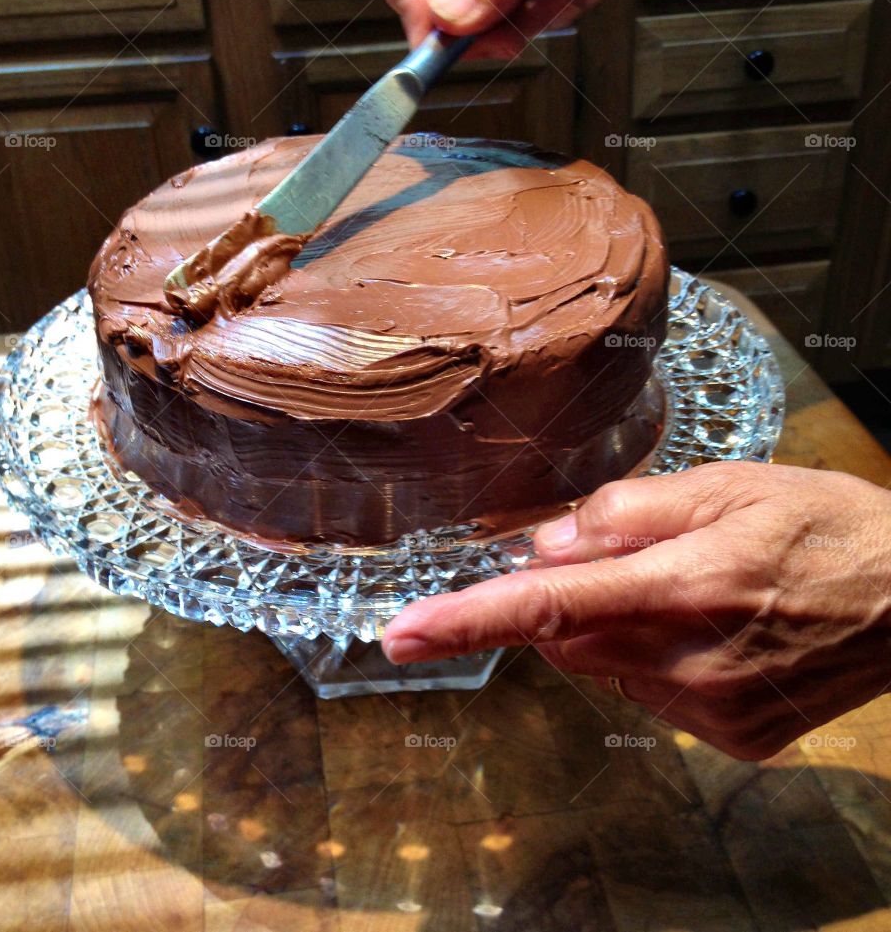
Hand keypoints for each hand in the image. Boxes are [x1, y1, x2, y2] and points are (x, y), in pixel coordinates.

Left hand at [382, 462, 890, 759]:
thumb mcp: (727, 483)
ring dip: (621, 629)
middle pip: (570, 639)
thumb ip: (627, 510)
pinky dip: (659, 661)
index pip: (546, 607)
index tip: (401, 636)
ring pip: (609, 669)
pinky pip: (654, 697)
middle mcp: (690, 661)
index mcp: (682, 585)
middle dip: (571, 600)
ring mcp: (714, 711)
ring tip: (696, 590)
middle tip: (630, 559)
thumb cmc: (822, 525)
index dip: (465, 621)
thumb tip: (547, 542)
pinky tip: (717, 631)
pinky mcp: (735, 739)